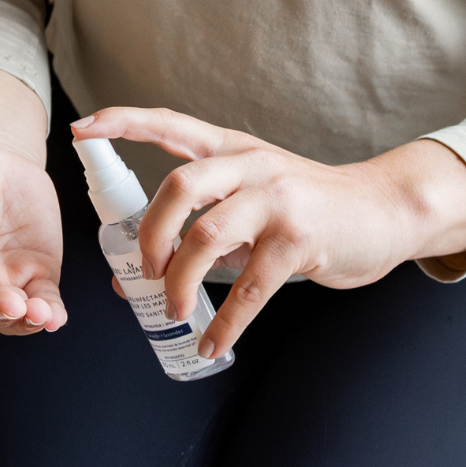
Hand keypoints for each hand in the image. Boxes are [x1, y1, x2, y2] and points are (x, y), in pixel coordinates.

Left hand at [70, 108, 465, 356]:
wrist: (384, 211)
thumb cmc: (309, 211)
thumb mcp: (253, 204)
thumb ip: (199, 230)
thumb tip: (129, 277)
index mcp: (233, 150)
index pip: (170, 124)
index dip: (123, 123)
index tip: (81, 131)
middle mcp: (252, 165)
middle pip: (179, 187)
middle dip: (150, 235)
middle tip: (145, 270)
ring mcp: (277, 200)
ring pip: (207, 237)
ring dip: (179, 281)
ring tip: (174, 310)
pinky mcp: (300, 239)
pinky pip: (249, 288)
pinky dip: (225, 323)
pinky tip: (213, 343)